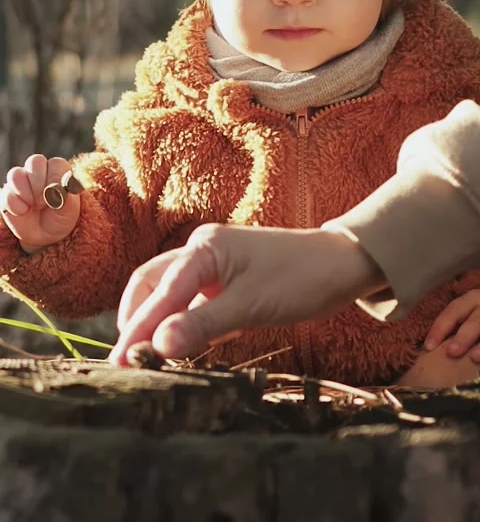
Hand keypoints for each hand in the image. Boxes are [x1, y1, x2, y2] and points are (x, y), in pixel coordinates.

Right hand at [0, 154, 80, 251]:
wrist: (46, 236)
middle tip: (43, 201)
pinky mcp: (7, 194)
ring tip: (33, 206)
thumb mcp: (70, 210)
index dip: (55, 179)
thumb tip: (57, 188)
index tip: (56, 196)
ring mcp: (21, 182)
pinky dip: (17, 206)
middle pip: (34, 161)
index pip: (55, 163)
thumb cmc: (61, 217)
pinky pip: (7, 194)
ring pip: (16, 174)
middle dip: (39, 184)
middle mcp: (38, 172)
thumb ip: (67, 197)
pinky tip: (24, 212)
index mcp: (57, 171)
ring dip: (26, 193)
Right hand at [109, 222, 383, 364]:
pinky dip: (178, 321)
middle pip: (151, 284)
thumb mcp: (251, 306)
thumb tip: (156, 346)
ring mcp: (212, 264)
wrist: (341, 265)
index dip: (136, 328)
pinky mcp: (225, 280)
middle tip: (125, 362)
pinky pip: (190, 300)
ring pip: (169, 292)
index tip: (119, 362)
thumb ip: (202, 325)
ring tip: (142, 359)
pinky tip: (175, 346)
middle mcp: (201, 250)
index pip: (158, 291)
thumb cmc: (300, 279)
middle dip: (135, 320)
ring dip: (154, 322)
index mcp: (203, 248)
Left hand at [425, 290, 479, 361]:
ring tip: (473, 358)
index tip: (429, 346)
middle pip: (474, 321)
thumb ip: (456, 325)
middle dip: (462, 337)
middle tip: (451, 352)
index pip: (453, 311)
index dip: (440, 328)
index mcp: (471, 299)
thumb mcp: (469, 312)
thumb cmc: (477, 315)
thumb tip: (432, 347)